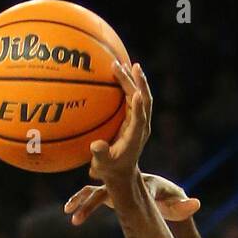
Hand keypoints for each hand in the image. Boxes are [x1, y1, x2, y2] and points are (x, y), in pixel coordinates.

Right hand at [64, 171, 200, 226]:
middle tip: (77, 205)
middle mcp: (125, 181)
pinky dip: (81, 204)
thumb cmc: (171, 199)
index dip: (117, 189)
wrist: (162, 196)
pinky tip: (71, 216)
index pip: (130, 186)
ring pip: (93, 191)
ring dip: (81, 201)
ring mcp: (115, 187)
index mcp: (141, 182)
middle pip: (105, 185)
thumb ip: (185, 205)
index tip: (104, 190)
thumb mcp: (178, 203)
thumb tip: (197, 204)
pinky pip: (92, 196)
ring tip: (70, 214)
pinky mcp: (110, 195)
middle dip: (92, 196)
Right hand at [87, 60, 152, 185]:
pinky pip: (135, 98)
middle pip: (142, 101)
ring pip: (141, 97)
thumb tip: (96, 145)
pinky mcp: (136, 118)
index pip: (139, 120)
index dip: (137, 107)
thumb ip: (100, 155)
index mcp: (135, 137)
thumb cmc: (111, 169)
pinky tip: (124, 72)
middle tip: (122, 67)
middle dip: (134, 84)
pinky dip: (132, 85)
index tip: (134, 94)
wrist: (122, 172)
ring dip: (137, 81)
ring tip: (131, 64)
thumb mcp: (103, 165)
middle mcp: (141, 126)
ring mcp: (140, 121)